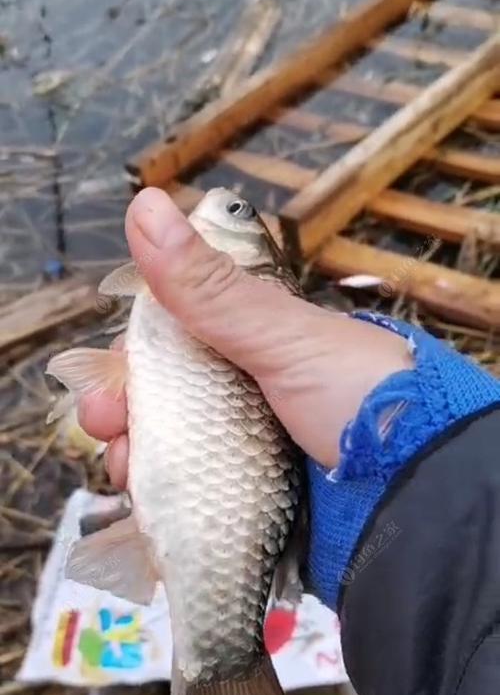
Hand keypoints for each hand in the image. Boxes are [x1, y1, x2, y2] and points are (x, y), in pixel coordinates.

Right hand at [78, 188, 411, 488]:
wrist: (415, 493)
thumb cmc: (359, 399)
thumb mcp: (280, 336)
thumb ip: (207, 285)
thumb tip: (147, 201)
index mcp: (256, 339)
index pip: (176, 332)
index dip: (135, 346)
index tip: (108, 366)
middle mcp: (247, 386)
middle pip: (162, 388)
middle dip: (120, 402)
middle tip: (103, 419)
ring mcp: (245, 441)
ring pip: (164, 438)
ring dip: (128, 448)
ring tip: (122, 465)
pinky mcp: (246, 492)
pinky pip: (183, 485)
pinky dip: (153, 486)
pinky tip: (140, 490)